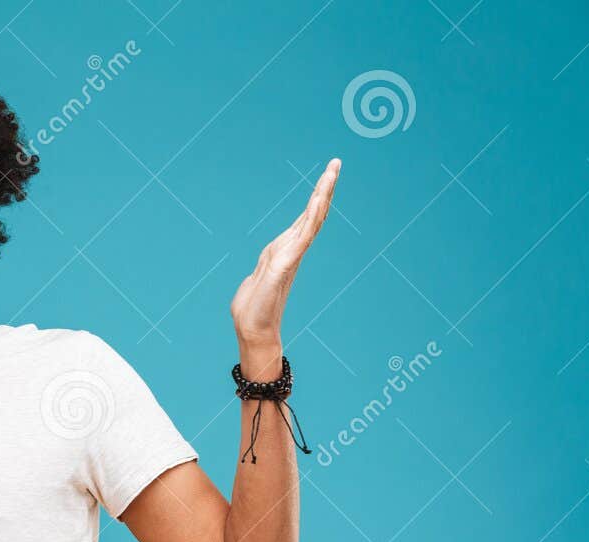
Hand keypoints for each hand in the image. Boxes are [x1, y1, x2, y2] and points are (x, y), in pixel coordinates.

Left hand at [230, 159, 340, 354]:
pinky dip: (312, 217)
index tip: (326, 176)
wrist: (253, 331)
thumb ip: (263, 270)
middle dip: (324, 188)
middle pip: (312, 213)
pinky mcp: (285, 264)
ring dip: (322, 195)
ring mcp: (290, 256)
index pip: (304, 219)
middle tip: (336, 163)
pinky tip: (319, 200)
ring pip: (311, 220)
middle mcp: (291, 250)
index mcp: (284, 250)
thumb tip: (262, 272)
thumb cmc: (253, 310)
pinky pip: (303, 236)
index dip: (315, 198)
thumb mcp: (256, 280)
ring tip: (332, 173)